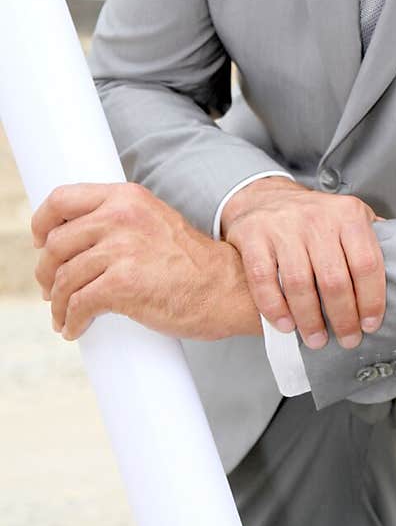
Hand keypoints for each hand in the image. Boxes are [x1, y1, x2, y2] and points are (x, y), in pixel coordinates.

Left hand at [31, 182, 260, 341]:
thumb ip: (118, 220)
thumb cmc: (190, 262)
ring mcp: (122, 249)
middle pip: (56, 244)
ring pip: (63, 278)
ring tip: (64, 315)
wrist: (225, 287)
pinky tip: (76, 327)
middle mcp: (122, 216)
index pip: (62, 199)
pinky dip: (71, 320)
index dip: (42, 222)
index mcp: (127, 197)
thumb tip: (72, 242)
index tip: (41, 241)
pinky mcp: (123, 284)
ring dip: (57, 303)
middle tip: (51, 289)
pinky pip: (78, 304)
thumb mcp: (153, 221)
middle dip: (46, 272)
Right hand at [220, 174, 385, 350]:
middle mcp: (317, 219)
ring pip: (300, 284)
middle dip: (344, 318)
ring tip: (317, 340)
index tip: (371, 324)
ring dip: (310, 320)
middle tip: (348, 339)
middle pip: (335, 280)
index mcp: (348, 215)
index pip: (367, 263)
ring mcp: (283, 228)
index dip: (372, 300)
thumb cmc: (314, 217)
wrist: (264, 198)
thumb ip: (372, 237)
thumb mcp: (349, 215)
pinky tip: (286, 325)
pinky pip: (264, 280)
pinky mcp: (254, 238)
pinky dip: (275, 308)